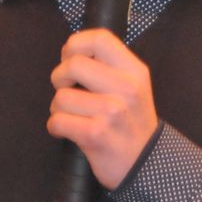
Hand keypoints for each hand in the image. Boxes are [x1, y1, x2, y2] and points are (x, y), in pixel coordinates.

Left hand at [47, 28, 159, 188]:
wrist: (146, 163)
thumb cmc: (132, 123)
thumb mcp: (134, 87)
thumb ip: (109, 67)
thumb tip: (71, 53)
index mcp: (134, 71)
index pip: (99, 39)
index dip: (75, 44)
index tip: (71, 58)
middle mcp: (126, 88)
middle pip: (73, 64)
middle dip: (59, 78)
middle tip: (67, 90)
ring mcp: (111, 111)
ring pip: (61, 97)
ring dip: (58, 108)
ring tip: (73, 116)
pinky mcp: (95, 134)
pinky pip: (57, 121)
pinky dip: (56, 127)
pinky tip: (68, 131)